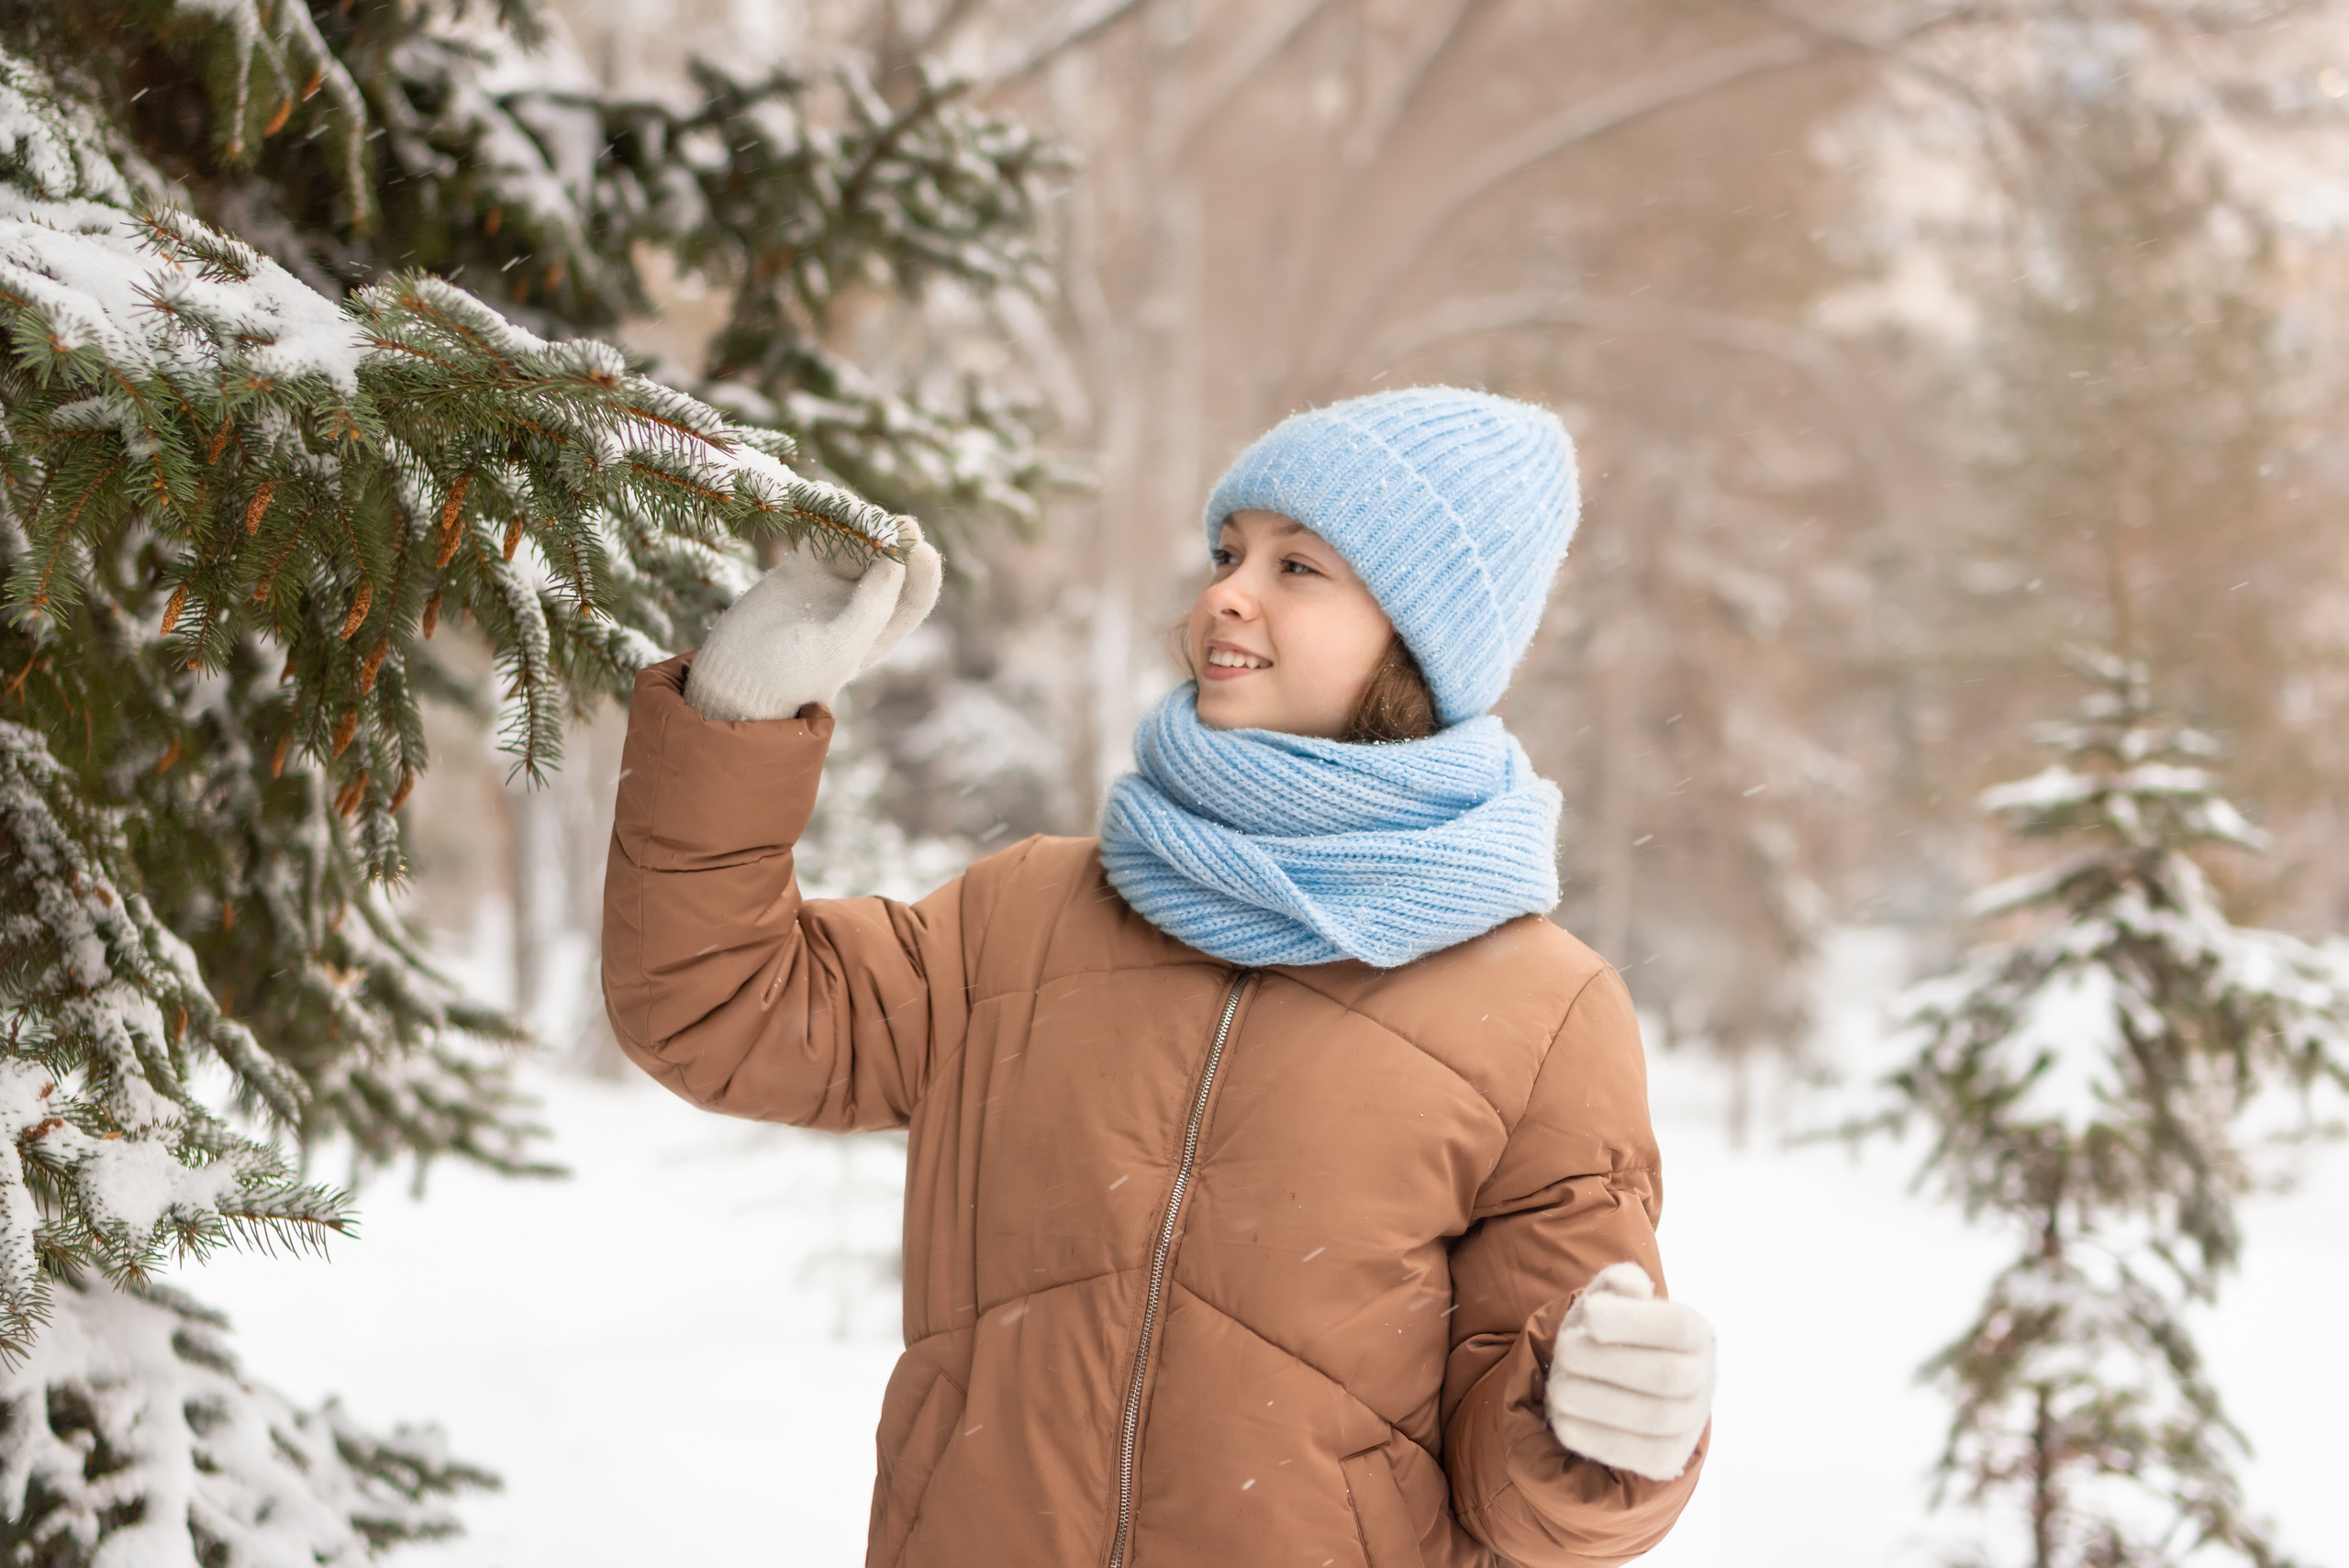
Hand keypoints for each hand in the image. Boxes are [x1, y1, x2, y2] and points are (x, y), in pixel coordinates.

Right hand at [685, 517, 942, 720]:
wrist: (731, 680)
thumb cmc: (790, 676)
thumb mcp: (837, 648)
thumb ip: (869, 608)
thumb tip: (897, 562)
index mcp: (879, 632)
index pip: (914, 598)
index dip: (923, 573)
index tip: (922, 550)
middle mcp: (861, 605)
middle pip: (888, 563)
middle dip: (893, 540)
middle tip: (896, 521)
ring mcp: (830, 585)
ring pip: (856, 544)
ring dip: (861, 523)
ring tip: (861, 505)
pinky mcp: (800, 569)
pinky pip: (821, 536)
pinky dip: (827, 516)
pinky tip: (831, 496)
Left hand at [1545, 1261, 1713, 1481]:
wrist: (1616, 1385)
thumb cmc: (1612, 1332)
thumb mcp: (1612, 1297)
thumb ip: (1620, 1283)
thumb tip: (1631, 1287)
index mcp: (1698, 1333)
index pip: (1678, 1327)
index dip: (1630, 1320)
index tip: (1588, 1315)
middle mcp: (1704, 1380)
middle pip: (1666, 1376)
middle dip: (1603, 1361)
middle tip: (1563, 1350)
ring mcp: (1689, 1425)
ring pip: (1651, 1418)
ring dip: (1591, 1398)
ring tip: (1558, 1384)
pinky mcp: (1665, 1460)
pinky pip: (1634, 1455)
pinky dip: (1590, 1434)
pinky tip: (1563, 1414)